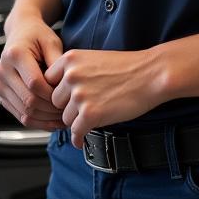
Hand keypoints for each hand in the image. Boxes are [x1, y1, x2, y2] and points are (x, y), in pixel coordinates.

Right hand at [0, 15, 64, 130]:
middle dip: (51, 109)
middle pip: (28, 100)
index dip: (53, 94)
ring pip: (24, 112)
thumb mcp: (51, 42)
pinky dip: (37, 121)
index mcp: (14, 54)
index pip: (34, 84)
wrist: (21, 31)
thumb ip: (58, 63)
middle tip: (68, 110)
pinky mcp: (2, 93)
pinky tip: (52, 119)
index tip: (67, 96)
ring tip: (62, 117)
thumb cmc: (37, 35)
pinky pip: (19, 115)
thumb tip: (65, 86)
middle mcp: (3, 69)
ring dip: (45, 119)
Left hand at [46, 48, 164, 147]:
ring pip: (65, 118)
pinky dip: (78, 138)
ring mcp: (79, 95)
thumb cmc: (126, 67)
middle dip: (67, 108)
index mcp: (69, 59)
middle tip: (80, 111)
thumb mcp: (92, 59)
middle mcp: (71, 75)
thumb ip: (74, 72)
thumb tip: (61, 92)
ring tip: (90, 120)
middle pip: (55, 101)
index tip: (64, 100)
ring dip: (76, 122)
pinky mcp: (90, 113)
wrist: (150, 74)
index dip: (58, 92)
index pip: (48, 80)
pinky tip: (82, 139)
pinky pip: (75, 132)